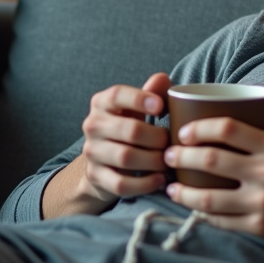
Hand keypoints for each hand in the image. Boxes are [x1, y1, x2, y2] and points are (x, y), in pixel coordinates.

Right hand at [75, 73, 171, 207]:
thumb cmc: (128, 128)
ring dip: (154, 160)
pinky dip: (145, 184)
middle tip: (171, 142)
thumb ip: (151, 93)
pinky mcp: (96, 176)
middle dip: (157, 137)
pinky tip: (159, 179)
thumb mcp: (137, 109)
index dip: (140, 99)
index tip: (160, 107)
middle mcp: (93, 125)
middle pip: (130, 130)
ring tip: (168, 161)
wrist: (104, 164)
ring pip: (126, 157)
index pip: (117, 94)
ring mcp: (92, 152)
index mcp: (103, 103)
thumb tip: (162, 79)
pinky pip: (122, 183)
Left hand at [163, 117, 263, 262]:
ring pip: (208, 196)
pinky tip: (192, 208)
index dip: (199, 128)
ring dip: (183, 192)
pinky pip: (220, 220)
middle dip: (181, 156)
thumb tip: (217, 133)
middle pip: (210, 158)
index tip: (184, 132)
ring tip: (171, 187)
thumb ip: (259, 144)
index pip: (228, 128)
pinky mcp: (258, 226)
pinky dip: (201, 214)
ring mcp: (262, 201)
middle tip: (170, 156)